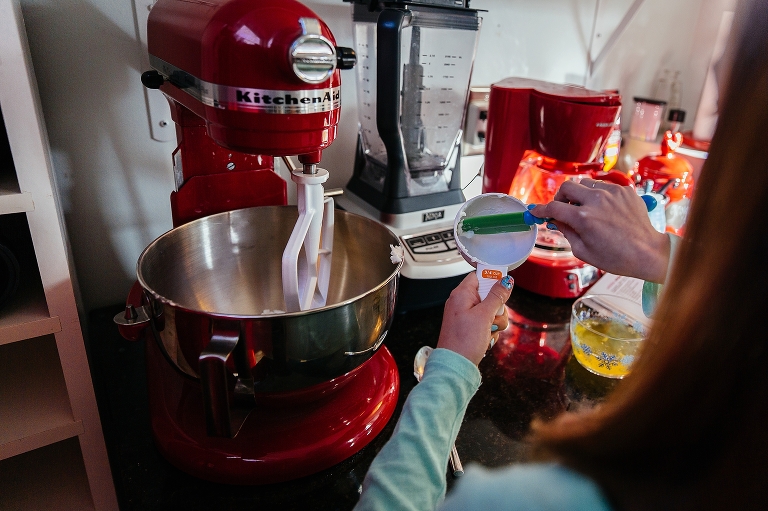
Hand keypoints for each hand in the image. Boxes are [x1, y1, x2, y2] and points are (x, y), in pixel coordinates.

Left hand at [437, 273, 512, 365]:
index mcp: (461, 294)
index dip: (493, 280)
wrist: (456, 365)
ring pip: (492, 310)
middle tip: (493, 317)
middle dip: (497, 308)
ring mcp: (467, 315)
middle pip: (489, 294)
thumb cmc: (463, 340)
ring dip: (496, 321)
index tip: (503, 288)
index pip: (480, 276)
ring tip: (489, 330)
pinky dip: (490, 330)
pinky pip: (488, 322)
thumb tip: (506, 280)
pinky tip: (486, 338)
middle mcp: (462, 302)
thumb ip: (497, 296)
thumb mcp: (484, 315)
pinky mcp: (471, 327)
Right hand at [530, 178, 670, 282]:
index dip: (541, 210)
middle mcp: (597, 200)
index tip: (536, 212)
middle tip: (562, 209)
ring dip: (580, 195)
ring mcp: (613, 193)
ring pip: (586, 184)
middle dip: (560, 197)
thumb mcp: (583, 251)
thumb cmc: (617, 257)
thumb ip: (566, 232)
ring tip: (585, 209)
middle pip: (567, 187)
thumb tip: (556, 220)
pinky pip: (605, 187)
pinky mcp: (625, 191)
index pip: (554, 207)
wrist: (647, 253)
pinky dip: (599, 196)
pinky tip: (604, 210)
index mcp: (584, 217)